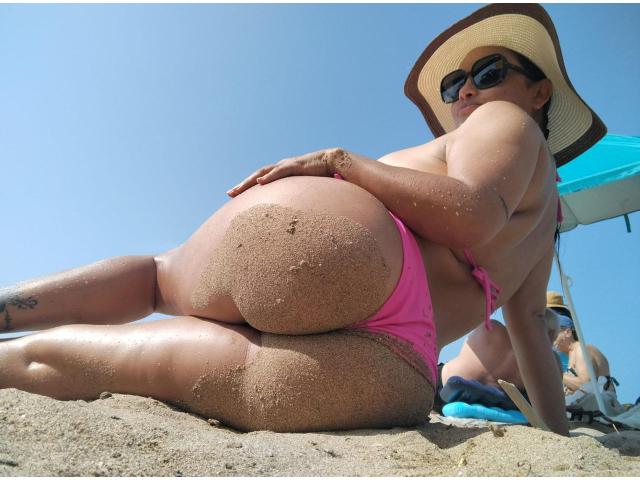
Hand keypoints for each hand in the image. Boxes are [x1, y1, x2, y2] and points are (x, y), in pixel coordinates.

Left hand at [227, 148, 348, 196]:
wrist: (332, 161)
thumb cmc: (320, 176)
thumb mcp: (304, 188)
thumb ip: (297, 196)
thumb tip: (292, 211)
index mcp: (281, 173)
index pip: (260, 180)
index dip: (247, 187)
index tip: (235, 197)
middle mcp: (280, 167)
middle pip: (256, 176)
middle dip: (242, 185)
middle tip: (229, 194)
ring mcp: (286, 165)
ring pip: (263, 173)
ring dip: (249, 181)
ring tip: (238, 190)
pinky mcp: (295, 166)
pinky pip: (279, 172)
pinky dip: (269, 177)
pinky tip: (260, 182)